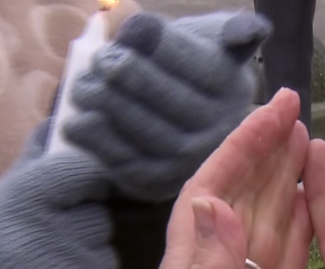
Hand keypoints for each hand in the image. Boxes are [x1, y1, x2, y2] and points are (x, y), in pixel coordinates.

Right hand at [0, 124, 114, 268]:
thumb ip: (35, 160)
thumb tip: (62, 118)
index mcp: (32, 199)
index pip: (88, 172)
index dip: (84, 183)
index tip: (74, 193)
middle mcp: (57, 235)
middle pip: (99, 217)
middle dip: (81, 226)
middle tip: (47, 241)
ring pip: (104, 254)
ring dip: (84, 259)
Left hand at [66, 11, 269, 200]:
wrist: (183, 115)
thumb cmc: (192, 67)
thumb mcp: (216, 39)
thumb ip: (232, 29)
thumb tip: (248, 33)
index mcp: (232, 91)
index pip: (198, 68)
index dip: (163, 47)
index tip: (132, 27)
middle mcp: (217, 133)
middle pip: (173, 104)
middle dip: (133, 78)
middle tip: (104, 60)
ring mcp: (187, 163)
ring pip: (148, 136)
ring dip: (110, 110)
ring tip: (84, 87)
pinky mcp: (158, 184)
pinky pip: (127, 163)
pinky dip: (98, 143)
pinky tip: (77, 122)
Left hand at [120, 90, 311, 268]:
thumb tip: (217, 202)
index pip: (215, 194)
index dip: (241, 149)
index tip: (271, 110)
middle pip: (243, 201)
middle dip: (265, 154)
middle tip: (294, 110)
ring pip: (267, 230)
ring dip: (284, 186)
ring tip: (306, 147)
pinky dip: (300, 236)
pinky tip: (311, 214)